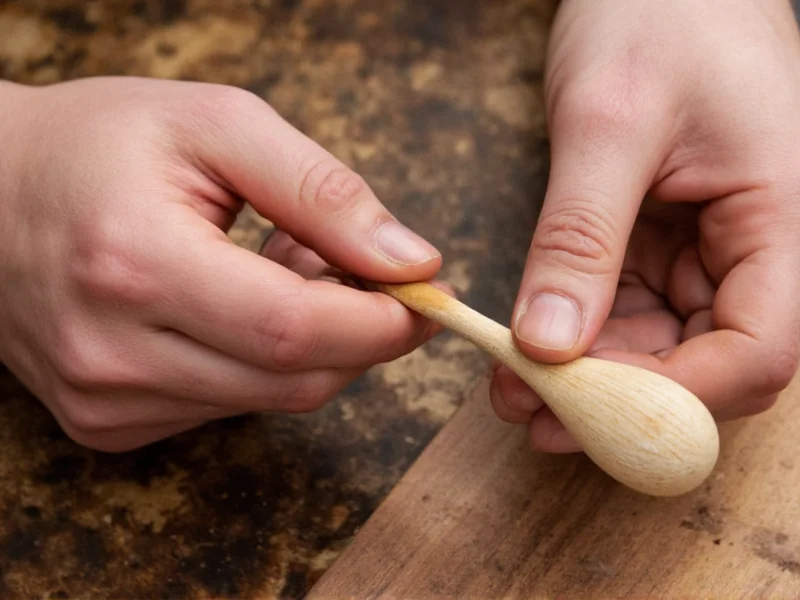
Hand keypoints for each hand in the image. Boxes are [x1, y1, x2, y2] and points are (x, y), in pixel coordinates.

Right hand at [0, 77, 441, 451]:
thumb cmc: (101, 145)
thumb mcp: (219, 127)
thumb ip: (324, 193)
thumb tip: (412, 261)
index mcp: (137, 265)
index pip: (295, 329)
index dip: (380, 322)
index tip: (423, 294)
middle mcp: (112, 353)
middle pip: (295, 379)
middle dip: (357, 333)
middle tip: (355, 267)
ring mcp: (105, 400)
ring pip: (270, 398)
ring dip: (308, 343)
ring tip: (272, 267)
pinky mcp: (108, 423)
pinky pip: (229, 406)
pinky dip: (261, 362)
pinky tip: (234, 306)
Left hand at [491, 0, 799, 451]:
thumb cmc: (658, 17)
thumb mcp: (609, 124)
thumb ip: (580, 237)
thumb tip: (549, 344)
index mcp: (785, 220)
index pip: (760, 348)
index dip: (676, 397)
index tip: (583, 412)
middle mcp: (759, 249)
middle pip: (707, 362)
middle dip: (617, 397)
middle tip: (531, 411)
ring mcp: (710, 253)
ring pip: (661, 346)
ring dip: (589, 375)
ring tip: (513, 388)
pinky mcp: (664, 247)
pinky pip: (628, 311)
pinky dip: (580, 336)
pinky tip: (528, 351)